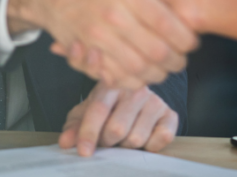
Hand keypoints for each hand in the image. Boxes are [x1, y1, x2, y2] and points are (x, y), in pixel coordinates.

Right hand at [8, 0, 197, 88]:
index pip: (166, 21)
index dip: (183, 38)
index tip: (191, 44)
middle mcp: (116, 15)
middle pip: (158, 50)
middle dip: (174, 61)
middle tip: (180, 62)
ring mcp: (101, 35)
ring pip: (139, 66)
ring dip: (156, 73)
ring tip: (164, 71)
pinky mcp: (88, 52)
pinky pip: (116, 75)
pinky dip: (130, 81)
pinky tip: (139, 76)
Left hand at [59, 83, 177, 155]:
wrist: (135, 98)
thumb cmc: (107, 106)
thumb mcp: (85, 112)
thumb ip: (73, 127)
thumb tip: (66, 142)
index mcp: (111, 84)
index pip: (98, 109)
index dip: (89, 133)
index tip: (83, 151)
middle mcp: (135, 89)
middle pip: (117, 129)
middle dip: (107, 142)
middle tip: (106, 140)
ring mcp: (155, 101)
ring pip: (137, 138)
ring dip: (126, 145)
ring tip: (124, 136)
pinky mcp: (170, 114)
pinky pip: (162, 139)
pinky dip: (150, 146)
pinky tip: (144, 137)